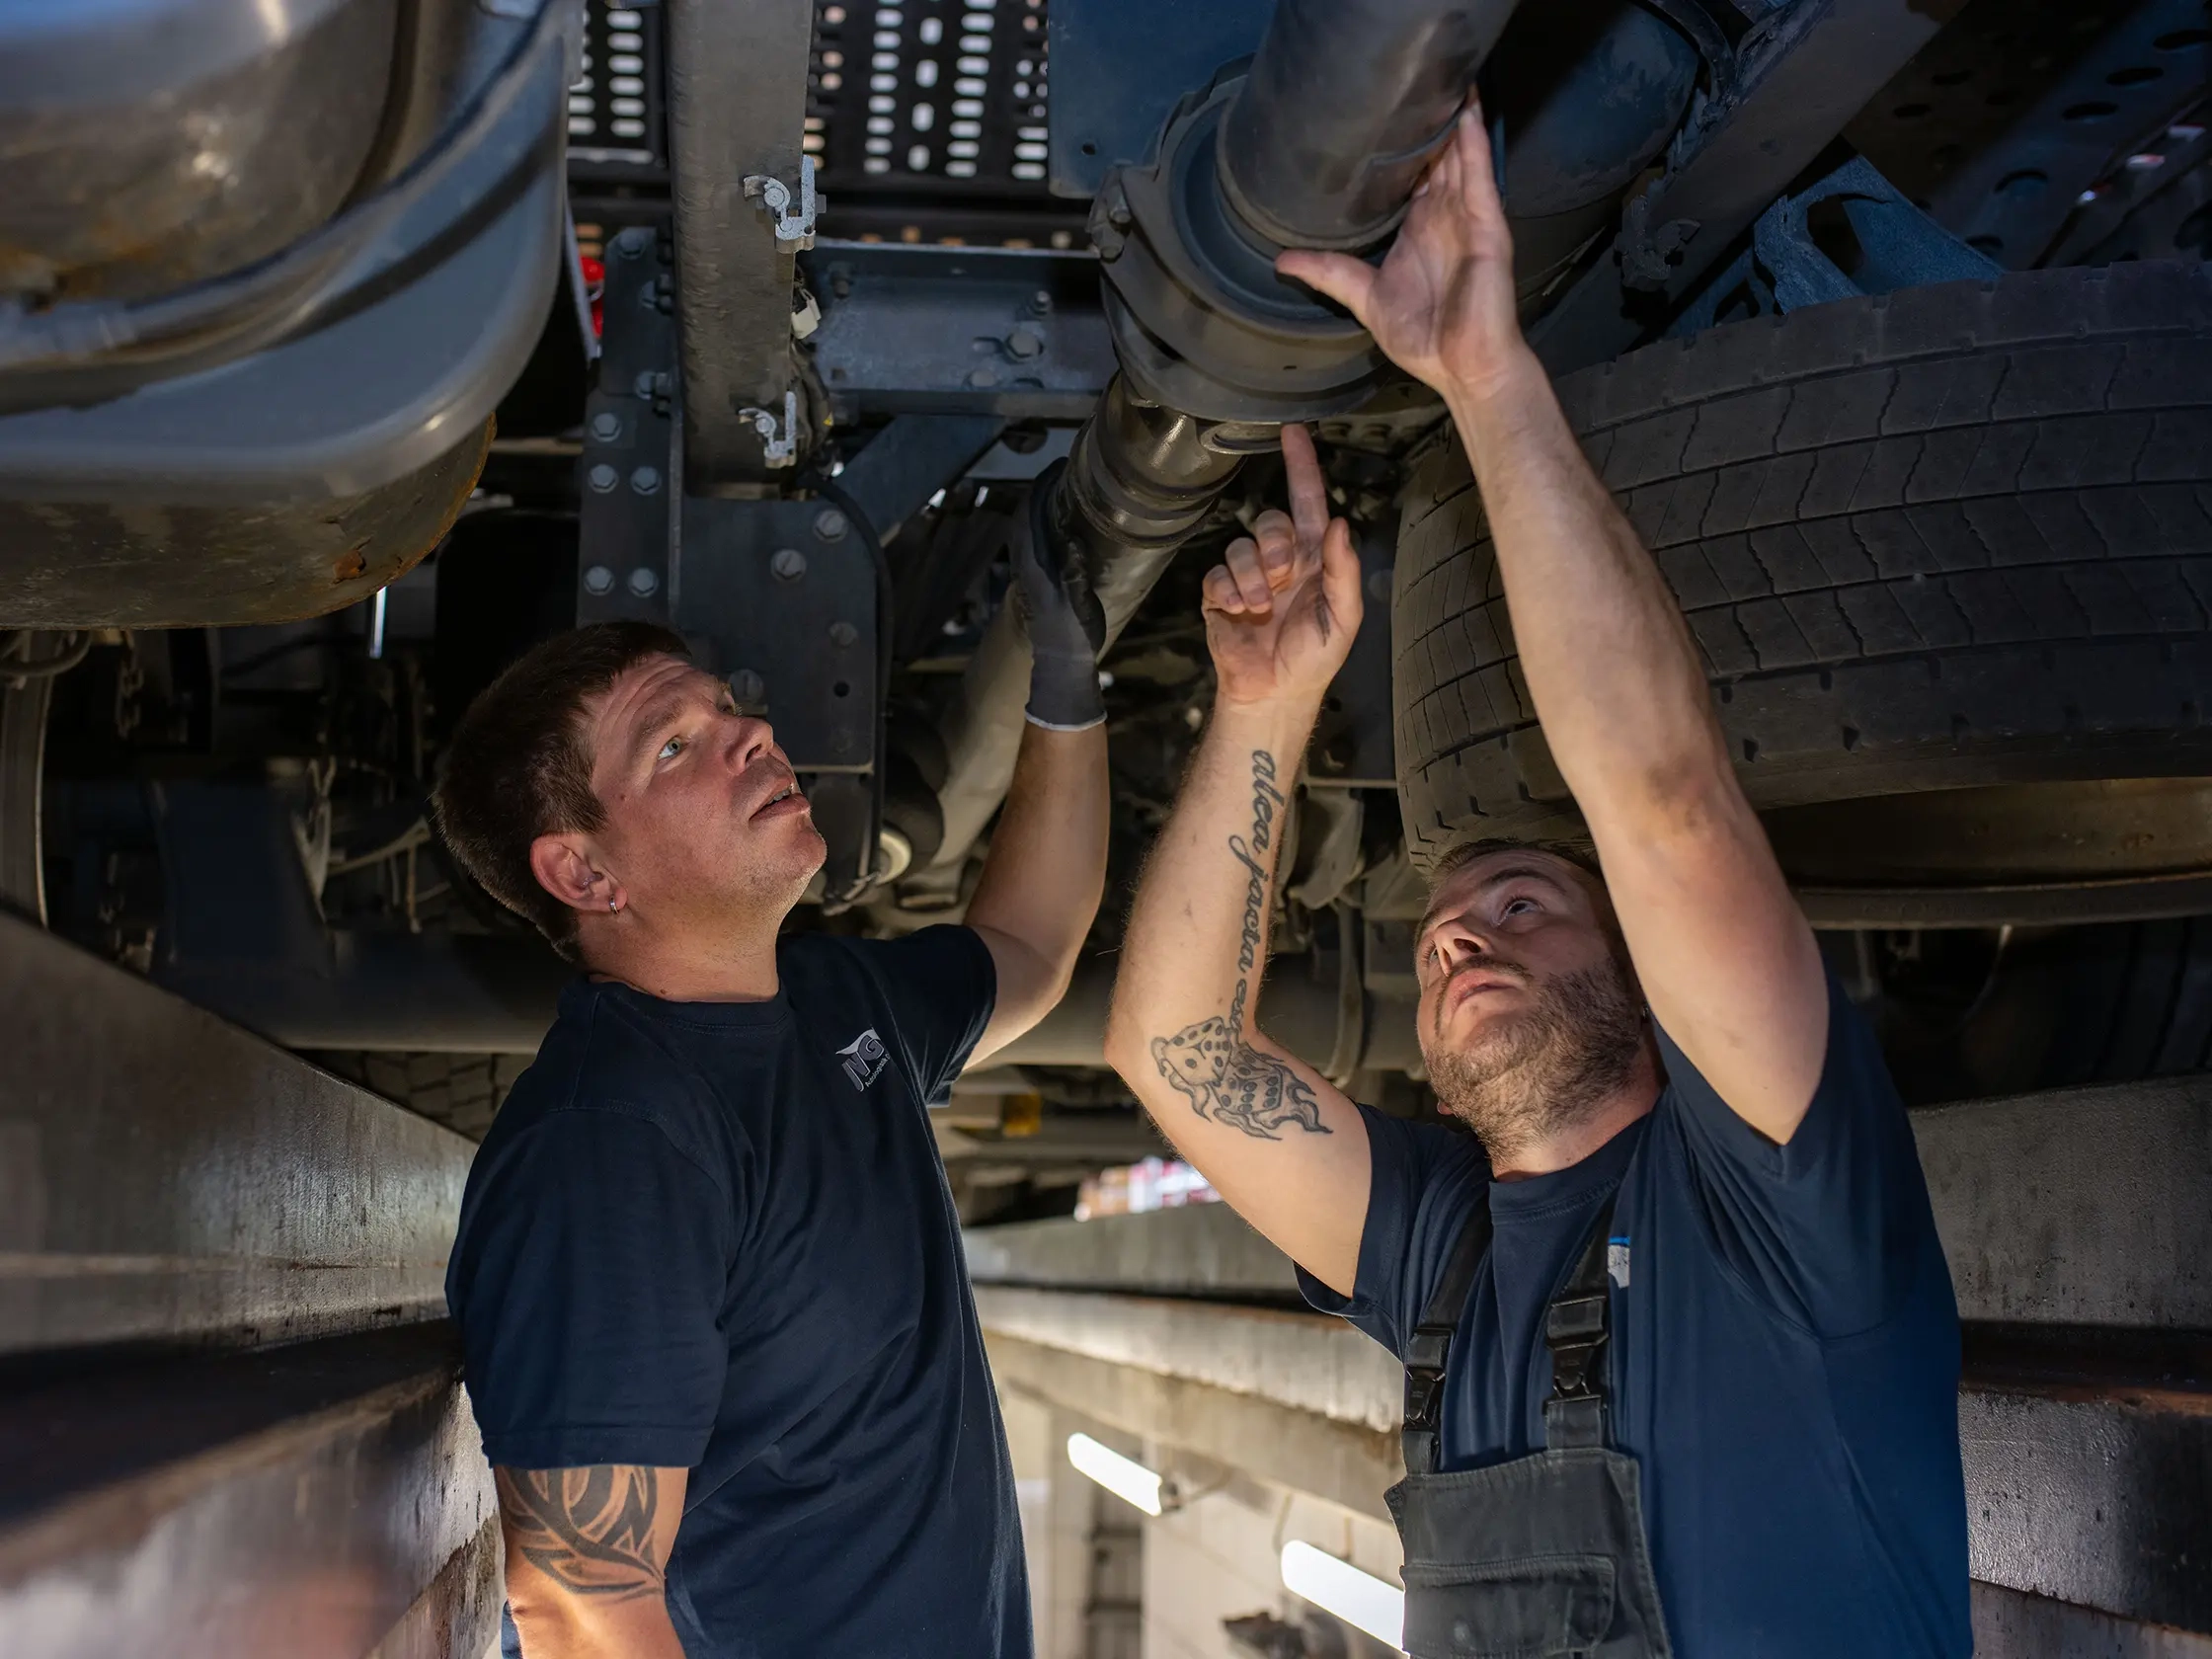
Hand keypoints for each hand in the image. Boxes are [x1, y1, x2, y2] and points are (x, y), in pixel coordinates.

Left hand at [1017, 458, 1108, 729]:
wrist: (1061, 663)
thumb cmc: (1073, 636)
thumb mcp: (1079, 604)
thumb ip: (1075, 573)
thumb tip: (1071, 541)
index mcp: (1037, 567)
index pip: (1032, 516)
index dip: (1042, 488)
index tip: (1058, 467)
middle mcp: (1028, 565)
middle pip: (1026, 517)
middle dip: (1040, 490)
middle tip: (1060, 470)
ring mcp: (1030, 572)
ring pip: (1027, 527)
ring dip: (1040, 505)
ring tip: (1060, 487)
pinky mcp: (1036, 578)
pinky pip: (1034, 539)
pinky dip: (1042, 521)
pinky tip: (1059, 519)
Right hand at [1201, 424, 1362, 708]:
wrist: (1274, 692)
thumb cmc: (1315, 658)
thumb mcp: (1344, 618)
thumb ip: (1344, 571)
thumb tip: (1343, 524)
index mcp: (1315, 559)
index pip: (1308, 501)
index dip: (1301, 466)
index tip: (1293, 432)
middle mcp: (1281, 560)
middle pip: (1269, 521)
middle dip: (1274, 544)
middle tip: (1283, 575)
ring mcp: (1248, 576)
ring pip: (1240, 546)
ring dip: (1252, 578)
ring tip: (1261, 608)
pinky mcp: (1219, 594)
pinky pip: (1218, 573)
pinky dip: (1229, 591)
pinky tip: (1239, 612)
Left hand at [1276, 98, 1533, 407]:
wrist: (1463, 368)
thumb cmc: (1425, 340)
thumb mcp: (1365, 299)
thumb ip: (1329, 274)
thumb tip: (1281, 262)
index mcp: (1418, 230)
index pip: (1411, 175)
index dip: (1400, 144)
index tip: (1380, 112)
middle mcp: (1443, 218)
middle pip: (1436, 156)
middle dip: (1427, 121)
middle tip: (1412, 80)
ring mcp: (1467, 219)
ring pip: (1460, 156)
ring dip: (1453, 118)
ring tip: (1444, 76)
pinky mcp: (1486, 227)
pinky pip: (1480, 176)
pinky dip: (1473, 143)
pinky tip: (1466, 112)